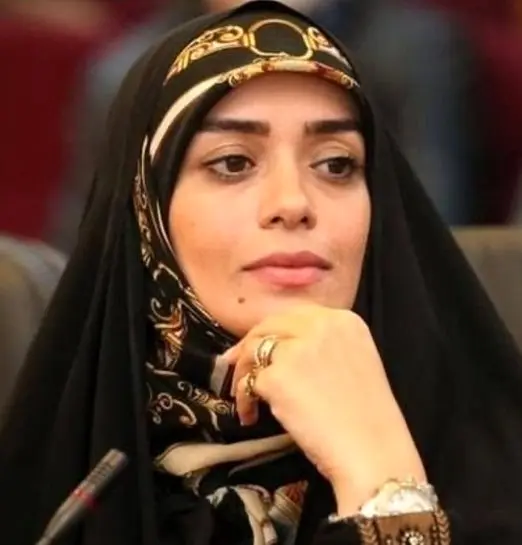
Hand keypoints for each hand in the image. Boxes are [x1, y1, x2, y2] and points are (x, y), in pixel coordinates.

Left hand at [224, 304, 425, 515]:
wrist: (373, 453)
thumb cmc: (367, 419)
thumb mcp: (355, 361)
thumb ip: (323, 345)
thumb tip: (281, 347)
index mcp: (344, 320)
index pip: (294, 315)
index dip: (273, 332)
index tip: (259, 346)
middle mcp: (321, 325)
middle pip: (269, 325)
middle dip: (249, 346)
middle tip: (236, 366)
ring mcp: (297, 348)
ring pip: (254, 350)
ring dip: (243, 374)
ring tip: (245, 398)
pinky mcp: (278, 375)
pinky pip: (250, 382)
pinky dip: (245, 400)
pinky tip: (252, 417)